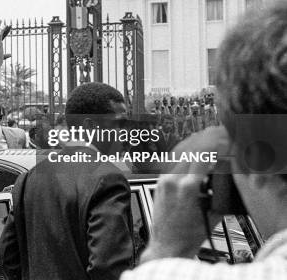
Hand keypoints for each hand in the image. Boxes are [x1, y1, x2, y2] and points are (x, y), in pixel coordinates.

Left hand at [141, 127, 229, 261]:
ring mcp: (163, 181)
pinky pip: (171, 164)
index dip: (213, 147)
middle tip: (214, 139)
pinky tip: (189, 156)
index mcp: (186, 187)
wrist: (166, 246)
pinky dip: (182, 157)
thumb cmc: (187, 236)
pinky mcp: (159, 184)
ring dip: (191, 148)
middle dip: (203, 144)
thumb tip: (225, 180)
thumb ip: (219, 193)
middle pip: (189, 152)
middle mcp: (172, 181)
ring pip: (178, 156)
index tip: (221, 142)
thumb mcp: (212, 213)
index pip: (201, 157)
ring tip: (202, 143)